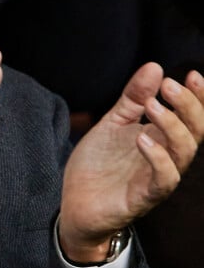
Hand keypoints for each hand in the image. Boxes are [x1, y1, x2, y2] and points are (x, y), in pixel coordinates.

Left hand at [59, 62, 203, 262]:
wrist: (75, 201)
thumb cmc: (99, 163)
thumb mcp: (113, 123)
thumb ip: (133, 98)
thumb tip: (155, 66)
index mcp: (160, 138)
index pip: (190, 117)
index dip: (198, 98)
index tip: (194, 75)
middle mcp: (165, 157)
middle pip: (194, 132)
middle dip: (188, 107)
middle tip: (169, 85)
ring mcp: (155, 178)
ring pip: (183, 153)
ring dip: (172, 126)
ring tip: (153, 106)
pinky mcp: (143, 197)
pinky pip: (163, 180)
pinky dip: (158, 159)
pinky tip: (142, 139)